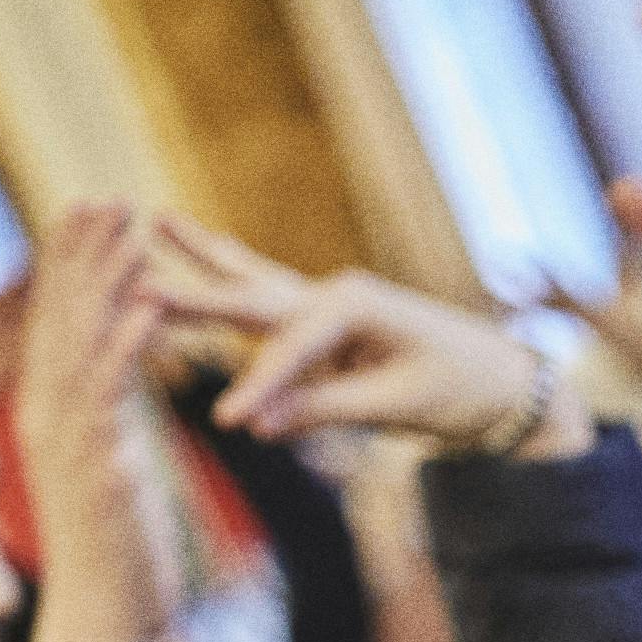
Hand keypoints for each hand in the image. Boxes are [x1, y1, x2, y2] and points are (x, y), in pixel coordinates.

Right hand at [9, 201, 190, 641]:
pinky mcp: (100, 473)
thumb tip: (110, 393)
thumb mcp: (110, 475)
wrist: (108, 626)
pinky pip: (113, 400)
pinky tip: (148, 308)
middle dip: (82, 255)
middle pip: (63, 321)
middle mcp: (52, 422)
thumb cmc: (119, 557)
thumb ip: (107, 428)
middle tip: (103, 194)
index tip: (92, 211)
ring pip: (84, 347)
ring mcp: (70, 446)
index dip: (74, 265)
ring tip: (127, 230)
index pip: (62, 326)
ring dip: (105, 284)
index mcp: (58, 419)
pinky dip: (128, 349)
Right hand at [154, 220, 582, 459]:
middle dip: (195, 295)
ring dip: (202, 256)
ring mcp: (329, 299)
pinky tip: (197, 243)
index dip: (259, 386)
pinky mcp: (327, 317)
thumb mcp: (401, 405)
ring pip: (253, 280)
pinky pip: (268, 298)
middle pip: (253, 295)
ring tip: (152, 217)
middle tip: (137, 281)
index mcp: (357, 307)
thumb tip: (260, 424)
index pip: (292, 349)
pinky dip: (229, 273)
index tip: (229, 423)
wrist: (504, 380)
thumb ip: (330, 409)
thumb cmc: (460, 391)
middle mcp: (336, 292)